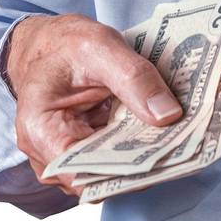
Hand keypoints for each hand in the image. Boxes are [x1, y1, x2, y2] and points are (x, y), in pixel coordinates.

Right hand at [3, 13, 182, 195]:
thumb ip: (134, 78)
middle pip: (99, 178)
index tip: (162, 156)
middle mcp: (48, 154)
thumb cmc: (65, 45)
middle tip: (181, 146)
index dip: (122, 172)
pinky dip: (138, 149)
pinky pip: (114, 160)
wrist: (52, 43)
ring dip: (143, 158)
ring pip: (110, 172)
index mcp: (40, 129)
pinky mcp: (87, 154)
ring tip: (178, 140)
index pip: (81, 173)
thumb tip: (168, 115)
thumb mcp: (100, 47)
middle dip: (140, 165)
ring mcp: (67, 158)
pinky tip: (163, 135)